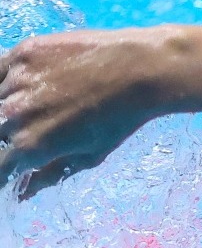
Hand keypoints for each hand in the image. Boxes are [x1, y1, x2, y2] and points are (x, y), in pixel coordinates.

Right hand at [0, 27, 171, 199]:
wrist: (141, 69)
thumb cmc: (121, 118)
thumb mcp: (90, 155)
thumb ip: (50, 174)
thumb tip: (22, 193)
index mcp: (30, 145)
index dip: (3, 170)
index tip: (10, 166)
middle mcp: (14, 114)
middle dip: (6, 138)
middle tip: (36, 130)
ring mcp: (16, 81)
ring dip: (6, 108)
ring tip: (40, 105)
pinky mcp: (23, 53)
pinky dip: (6, 81)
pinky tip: (23, 85)